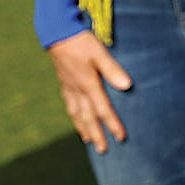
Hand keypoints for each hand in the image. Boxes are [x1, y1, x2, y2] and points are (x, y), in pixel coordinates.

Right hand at [47, 31, 130, 152]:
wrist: (57, 34)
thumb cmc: (81, 42)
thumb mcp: (100, 54)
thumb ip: (113, 70)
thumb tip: (127, 86)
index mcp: (88, 85)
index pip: (103, 110)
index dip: (112, 124)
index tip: (121, 137)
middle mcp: (77, 90)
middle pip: (88, 118)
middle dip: (96, 134)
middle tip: (103, 150)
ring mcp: (69, 88)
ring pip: (76, 114)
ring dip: (83, 128)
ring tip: (89, 141)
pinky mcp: (64, 83)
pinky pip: (69, 105)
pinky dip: (74, 116)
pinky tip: (76, 118)